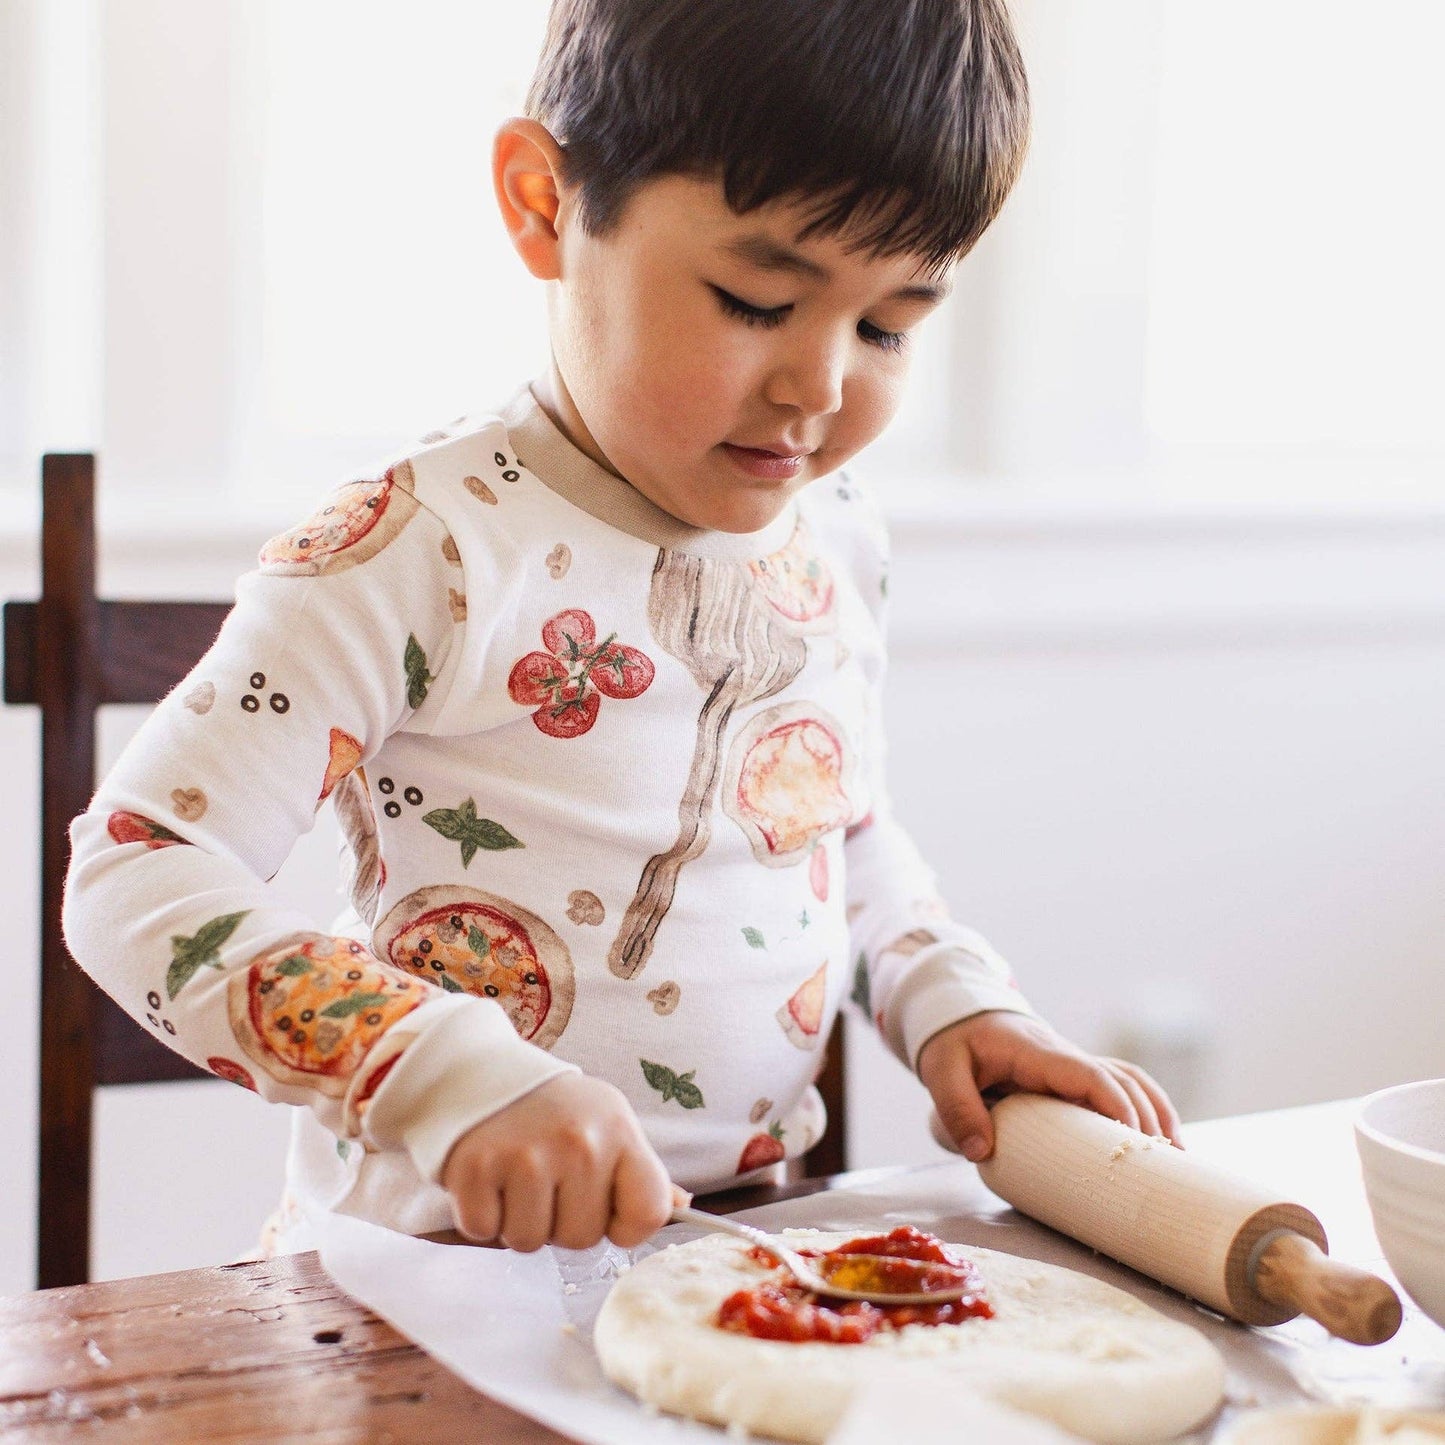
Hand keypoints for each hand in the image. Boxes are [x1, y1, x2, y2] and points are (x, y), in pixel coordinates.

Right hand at [440, 1073, 672, 1251]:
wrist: (480, 1072)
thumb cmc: (552, 1111)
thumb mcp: (607, 1125)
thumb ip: (642, 1173)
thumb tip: (684, 1208)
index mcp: (619, 1130)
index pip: (649, 1213)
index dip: (625, 1226)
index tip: (603, 1207)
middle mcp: (578, 1141)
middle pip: (583, 1238)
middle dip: (561, 1221)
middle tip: (545, 1179)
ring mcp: (525, 1154)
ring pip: (531, 1242)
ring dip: (519, 1221)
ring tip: (515, 1177)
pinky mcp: (475, 1168)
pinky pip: (484, 1232)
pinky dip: (481, 1216)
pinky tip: (487, 1179)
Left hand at [917, 1010, 1182, 1162]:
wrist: (958, 1016)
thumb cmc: (953, 1043)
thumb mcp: (942, 1071)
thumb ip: (956, 1108)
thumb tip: (983, 1153)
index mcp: (1037, 1053)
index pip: (1088, 1073)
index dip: (1114, 1104)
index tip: (1131, 1138)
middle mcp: (1065, 1056)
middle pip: (1122, 1080)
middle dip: (1147, 1120)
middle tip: (1164, 1167)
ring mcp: (1074, 1064)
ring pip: (1131, 1080)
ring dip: (1157, 1113)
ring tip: (1177, 1159)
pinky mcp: (1076, 1076)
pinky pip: (1122, 1086)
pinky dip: (1148, 1108)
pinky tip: (1161, 1142)